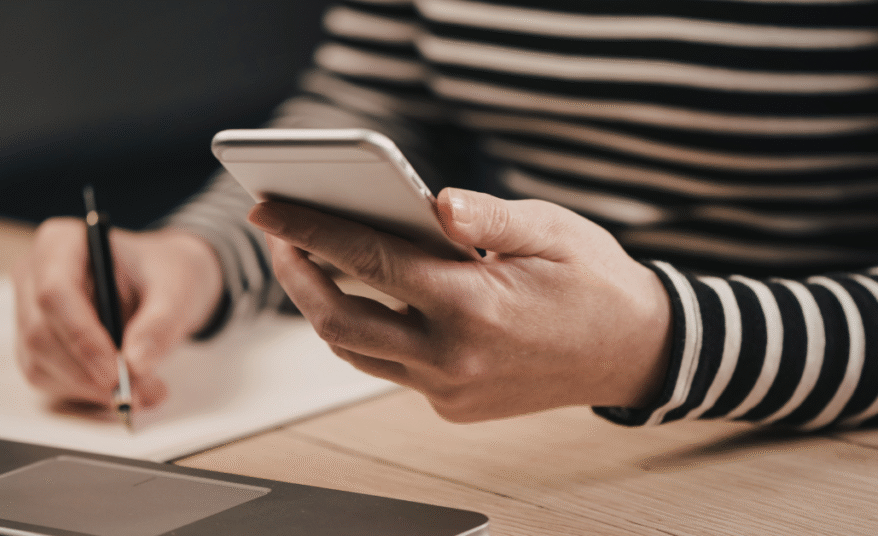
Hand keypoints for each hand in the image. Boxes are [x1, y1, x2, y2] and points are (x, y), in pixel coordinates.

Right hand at [12, 218, 222, 408]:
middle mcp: (33, 275)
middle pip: (41, 333)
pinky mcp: (35, 345)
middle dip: (90, 373)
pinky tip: (122, 390)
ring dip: (90, 389)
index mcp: (61, 243)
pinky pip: (48, 378)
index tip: (118, 372)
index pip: (55, 293)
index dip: (82, 338)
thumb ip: (162, 322)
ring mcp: (29, 312)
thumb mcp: (177, 288)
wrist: (162, 283)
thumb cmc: (164, 274)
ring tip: (144, 392)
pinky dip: (85, 394)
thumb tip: (137, 363)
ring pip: (40, 362)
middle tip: (141, 393)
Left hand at [248, 188, 671, 421]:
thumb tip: (433, 201)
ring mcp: (450, 390)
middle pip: (339, 320)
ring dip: (324, 308)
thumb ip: (487, 217)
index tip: (268, 209)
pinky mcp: (453, 406)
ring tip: (312, 264)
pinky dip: (370, 333)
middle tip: (279, 237)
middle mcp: (452, 357)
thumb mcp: (552, 230)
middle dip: (296, 275)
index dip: (309, 230)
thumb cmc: (594, 281)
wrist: (634, 352)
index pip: (367, 259)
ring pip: (357, 351)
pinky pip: (391, 369)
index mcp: (473, 304)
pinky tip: (373, 299)